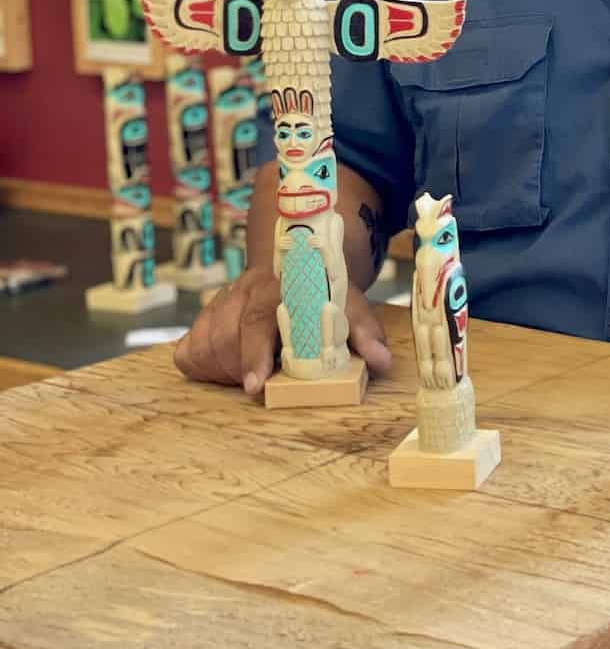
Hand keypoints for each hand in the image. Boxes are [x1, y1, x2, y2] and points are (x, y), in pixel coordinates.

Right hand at [174, 269, 392, 394]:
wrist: (292, 262)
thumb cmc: (321, 292)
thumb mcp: (347, 303)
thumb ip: (364, 331)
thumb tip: (382, 361)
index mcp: (278, 287)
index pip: (257, 319)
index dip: (254, 355)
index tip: (255, 386)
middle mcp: (243, 292)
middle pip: (226, 338)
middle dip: (240, 369)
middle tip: (260, 384)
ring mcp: (220, 305)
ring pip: (206, 346)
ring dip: (225, 371)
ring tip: (253, 374)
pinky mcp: (204, 319)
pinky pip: (188, 352)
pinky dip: (203, 367)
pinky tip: (226, 368)